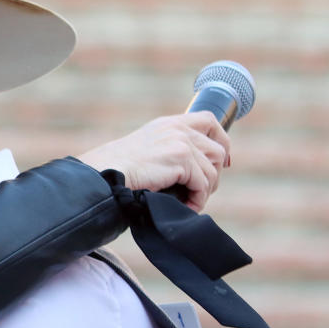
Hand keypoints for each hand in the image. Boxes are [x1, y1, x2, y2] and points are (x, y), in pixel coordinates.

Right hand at [78, 112, 229, 212]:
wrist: (106, 173)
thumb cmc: (118, 168)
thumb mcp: (146, 148)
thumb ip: (168, 148)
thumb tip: (193, 169)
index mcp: (169, 123)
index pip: (208, 121)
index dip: (222, 139)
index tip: (222, 160)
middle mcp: (177, 129)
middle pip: (217, 149)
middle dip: (213, 173)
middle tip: (200, 191)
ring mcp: (181, 142)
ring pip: (212, 170)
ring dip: (204, 190)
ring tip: (191, 201)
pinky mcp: (181, 159)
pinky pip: (202, 184)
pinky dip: (197, 199)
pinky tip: (187, 206)